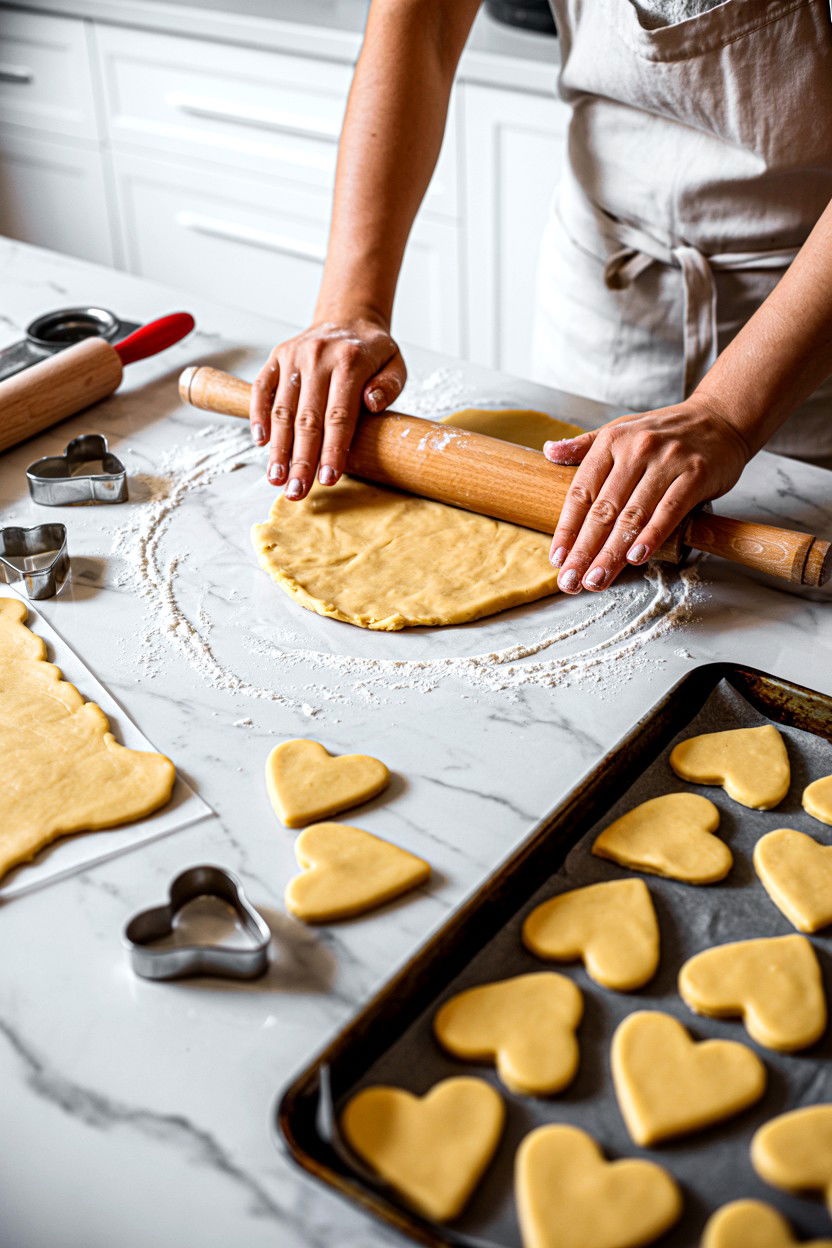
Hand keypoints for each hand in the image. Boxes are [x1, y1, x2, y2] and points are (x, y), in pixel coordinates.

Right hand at [249, 312, 405, 499]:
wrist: (347, 319)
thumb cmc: (373, 352)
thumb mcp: (395, 364)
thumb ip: (389, 386)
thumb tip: (372, 405)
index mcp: (350, 361)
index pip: (339, 415)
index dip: (333, 450)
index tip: (328, 479)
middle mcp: (318, 357)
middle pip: (307, 419)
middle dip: (301, 460)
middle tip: (297, 492)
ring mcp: (294, 357)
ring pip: (282, 409)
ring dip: (278, 448)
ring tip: (276, 478)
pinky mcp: (277, 357)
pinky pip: (262, 389)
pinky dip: (258, 415)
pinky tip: (260, 443)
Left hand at [544, 397, 751, 592]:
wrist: (721, 418)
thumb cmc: (667, 432)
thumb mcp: (621, 429)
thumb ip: (584, 445)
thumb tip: (549, 451)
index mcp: (611, 442)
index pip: (581, 492)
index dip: (567, 529)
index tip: (558, 558)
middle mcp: (636, 450)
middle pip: (603, 510)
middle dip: (584, 550)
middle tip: (571, 580)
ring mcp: (666, 462)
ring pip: (632, 516)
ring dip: (611, 553)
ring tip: (596, 579)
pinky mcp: (695, 475)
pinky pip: (668, 512)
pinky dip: (651, 537)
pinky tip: (635, 558)